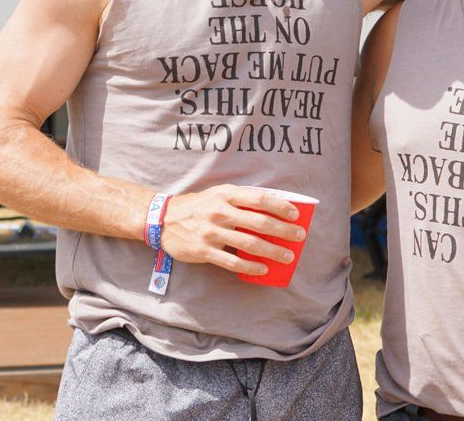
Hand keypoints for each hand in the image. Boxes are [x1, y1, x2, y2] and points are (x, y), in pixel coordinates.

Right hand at [160, 185, 305, 275]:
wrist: (163, 220)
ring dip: (272, 250)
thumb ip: (241, 199)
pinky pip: (232, 261)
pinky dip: (250, 265)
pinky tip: (263, 268)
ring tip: (287, 256)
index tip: (296, 214)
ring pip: (249, 243)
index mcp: (226, 195)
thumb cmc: (199, 205)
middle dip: (283, 230)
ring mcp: (211, 232)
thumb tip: (273, 205)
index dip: (280, 206)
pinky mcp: (203, 251)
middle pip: (259, 222)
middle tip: (299, 236)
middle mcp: (219, 211)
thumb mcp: (218, 194)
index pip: (259, 198)